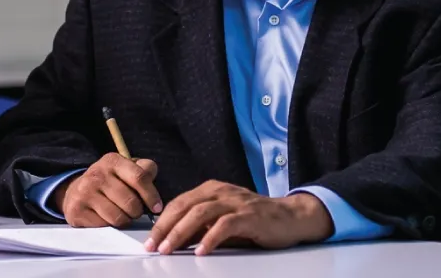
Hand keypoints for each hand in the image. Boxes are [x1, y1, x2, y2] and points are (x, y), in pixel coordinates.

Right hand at [54, 152, 161, 227]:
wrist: (76, 190)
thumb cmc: (110, 182)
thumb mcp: (127, 169)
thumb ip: (145, 172)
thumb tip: (152, 183)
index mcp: (112, 161)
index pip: (139, 178)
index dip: (152, 196)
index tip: (157, 208)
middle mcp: (97, 174)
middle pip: (130, 202)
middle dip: (137, 211)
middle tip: (134, 211)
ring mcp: (84, 192)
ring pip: (118, 217)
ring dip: (125, 220)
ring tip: (122, 215)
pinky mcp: (77, 210)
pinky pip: (104, 226)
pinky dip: (109, 225)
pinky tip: (106, 218)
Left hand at [144, 180, 332, 255]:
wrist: (290, 217)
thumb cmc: (255, 220)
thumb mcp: (222, 220)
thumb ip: (201, 227)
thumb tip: (174, 241)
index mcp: (212, 189)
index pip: (179, 203)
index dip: (161, 221)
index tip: (149, 240)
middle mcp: (221, 191)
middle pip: (185, 206)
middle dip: (165, 227)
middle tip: (153, 246)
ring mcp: (236, 202)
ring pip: (200, 213)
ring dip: (181, 233)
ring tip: (169, 250)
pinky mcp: (249, 216)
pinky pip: (225, 225)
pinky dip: (210, 238)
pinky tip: (201, 251)